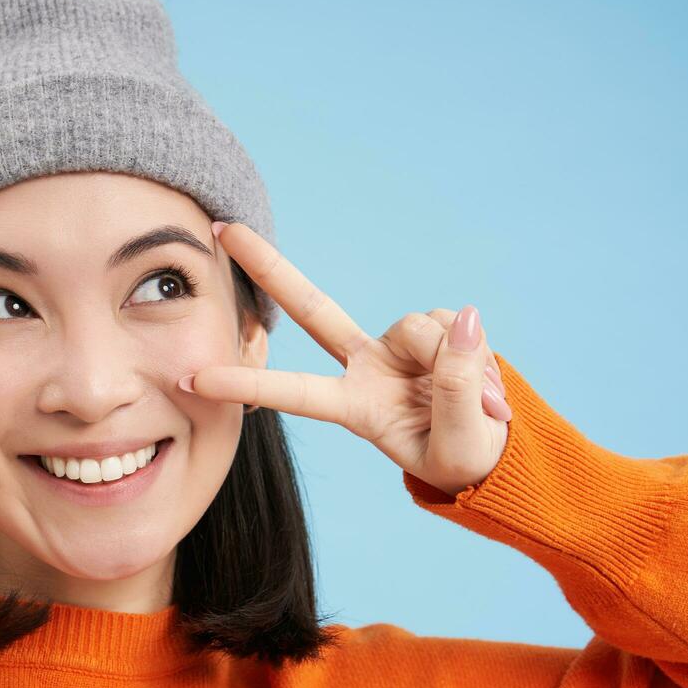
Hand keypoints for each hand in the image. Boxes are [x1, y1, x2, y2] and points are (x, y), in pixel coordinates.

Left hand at [185, 221, 511, 496]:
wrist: (496, 449)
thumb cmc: (464, 458)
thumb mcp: (459, 443)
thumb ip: (458, 388)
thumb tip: (463, 321)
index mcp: (354, 408)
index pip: (291, 392)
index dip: (244, 385)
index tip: (192, 377)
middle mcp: (364, 367)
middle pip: (310, 307)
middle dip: (267, 266)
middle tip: (221, 228)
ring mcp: (396, 346)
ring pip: (420, 326)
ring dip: (458, 361)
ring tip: (483, 406)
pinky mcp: (432, 329)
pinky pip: (455, 322)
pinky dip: (477, 350)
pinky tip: (485, 383)